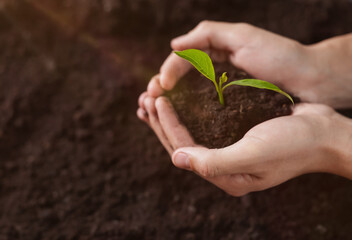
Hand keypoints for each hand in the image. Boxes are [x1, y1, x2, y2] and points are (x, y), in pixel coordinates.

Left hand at [138, 96, 351, 195]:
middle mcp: (223, 166)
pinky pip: (204, 123)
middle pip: (182, 143)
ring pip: (190, 133)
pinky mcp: (234, 135)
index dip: (167, 126)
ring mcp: (229, 150)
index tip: (157, 100)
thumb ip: (215, 163)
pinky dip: (188, 111)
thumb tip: (176, 159)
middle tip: (146, 97)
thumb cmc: (293, 145)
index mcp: (225, 176)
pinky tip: (179, 100)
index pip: (184, 150)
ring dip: (170, 116)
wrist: (323, 133)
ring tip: (152, 98)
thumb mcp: (254, 156)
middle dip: (162, 121)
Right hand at [146, 21, 351, 107]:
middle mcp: (215, 73)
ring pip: (187, 99)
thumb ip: (207, 34)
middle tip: (146, 104)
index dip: (166, 74)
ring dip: (167, 107)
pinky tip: (174, 124)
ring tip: (149, 114)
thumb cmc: (280, 56)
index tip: (158, 89)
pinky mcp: (230, 109)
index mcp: (215, 53)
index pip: (181, 61)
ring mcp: (222, 92)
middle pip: (180, 82)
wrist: (310, 80)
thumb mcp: (244, 36)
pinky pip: (202, 113)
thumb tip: (173, 43)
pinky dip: (186, 117)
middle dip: (160, 92)